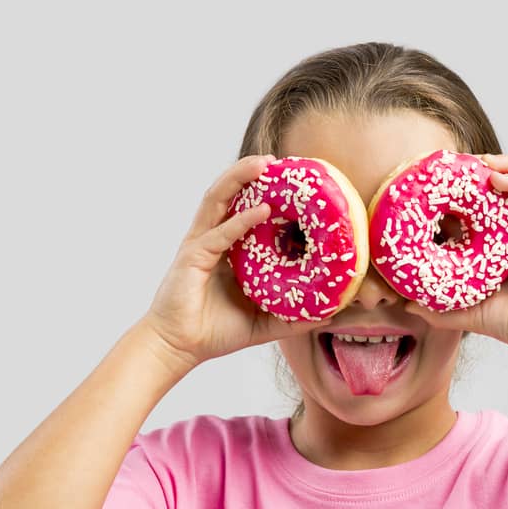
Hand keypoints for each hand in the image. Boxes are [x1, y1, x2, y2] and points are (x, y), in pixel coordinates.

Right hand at [143, 155, 320, 373]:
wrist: (180, 347)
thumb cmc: (215, 333)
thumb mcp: (263, 323)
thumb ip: (292, 317)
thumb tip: (328, 315)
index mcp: (227, 249)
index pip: (245, 210)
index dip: (265, 193)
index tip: (293, 182)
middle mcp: (212, 238)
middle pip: (231, 194)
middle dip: (252, 173)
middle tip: (281, 161)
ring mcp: (200, 244)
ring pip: (219, 199)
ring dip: (240, 178)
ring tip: (265, 163)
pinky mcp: (193, 256)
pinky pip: (219, 233)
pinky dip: (241, 220)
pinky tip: (261, 209)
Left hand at [400, 154, 507, 360]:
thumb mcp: (471, 313)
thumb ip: (440, 308)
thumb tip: (408, 304)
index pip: (496, 208)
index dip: (475, 193)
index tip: (449, 186)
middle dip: (491, 167)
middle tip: (463, 164)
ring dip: (507, 164)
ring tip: (481, 160)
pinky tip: (495, 176)